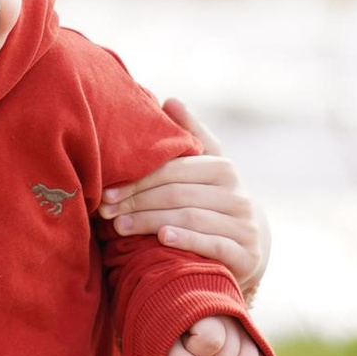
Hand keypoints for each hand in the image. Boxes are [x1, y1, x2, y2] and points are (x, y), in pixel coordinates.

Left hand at [104, 103, 268, 294]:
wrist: (250, 245)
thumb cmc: (214, 201)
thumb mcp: (206, 168)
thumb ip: (191, 136)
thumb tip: (170, 100)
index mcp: (224, 169)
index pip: (174, 170)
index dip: (138, 180)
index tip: (106, 191)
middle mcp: (238, 195)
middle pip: (178, 194)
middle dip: (137, 202)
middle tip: (106, 211)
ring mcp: (245, 225)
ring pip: (191, 218)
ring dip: (151, 221)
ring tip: (120, 227)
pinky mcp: (247, 255)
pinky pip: (213, 244)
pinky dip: (187, 239)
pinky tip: (162, 238)